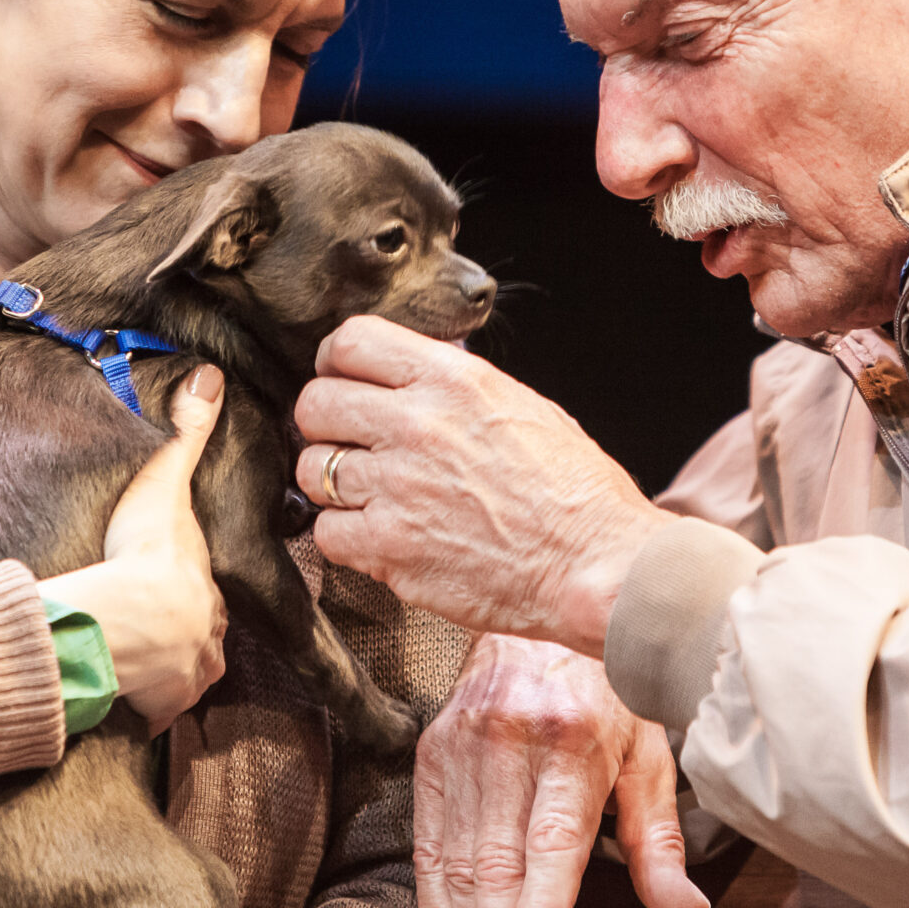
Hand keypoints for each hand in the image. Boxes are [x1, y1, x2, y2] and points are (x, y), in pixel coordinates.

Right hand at [45, 365, 229, 732]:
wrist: (117, 619)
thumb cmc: (140, 551)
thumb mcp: (163, 483)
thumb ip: (185, 432)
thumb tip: (212, 376)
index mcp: (208, 592)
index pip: (204, 595)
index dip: (185, 592)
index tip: (165, 591)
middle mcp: (207, 640)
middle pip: (198, 638)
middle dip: (180, 636)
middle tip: (150, 628)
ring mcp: (186, 679)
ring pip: (183, 678)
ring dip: (164, 673)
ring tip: (135, 661)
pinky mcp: (159, 710)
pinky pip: (153, 712)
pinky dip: (141, 706)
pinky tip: (121, 694)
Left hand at [295, 318, 669, 652]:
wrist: (596, 565)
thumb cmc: (575, 491)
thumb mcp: (523, 406)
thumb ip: (458, 387)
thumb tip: (413, 377)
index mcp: (452, 380)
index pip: (349, 342)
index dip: (336, 364)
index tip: (345, 384)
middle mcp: (416, 424)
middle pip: (314, 403)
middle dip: (326, 424)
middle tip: (351, 445)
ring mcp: (397, 486)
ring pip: (312, 469)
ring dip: (333, 484)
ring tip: (370, 497)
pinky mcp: (389, 547)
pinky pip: (326, 532)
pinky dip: (346, 537)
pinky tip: (382, 538)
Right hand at [414, 636, 708, 907]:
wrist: (539, 615)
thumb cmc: (606, 690)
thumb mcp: (648, 754)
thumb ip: (659, 841)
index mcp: (574, 739)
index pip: (553, 839)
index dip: (542, 905)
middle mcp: (512, 741)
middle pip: (501, 862)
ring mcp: (465, 744)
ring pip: (460, 858)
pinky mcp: (433, 750)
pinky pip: (428, 839)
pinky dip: (433, 900)